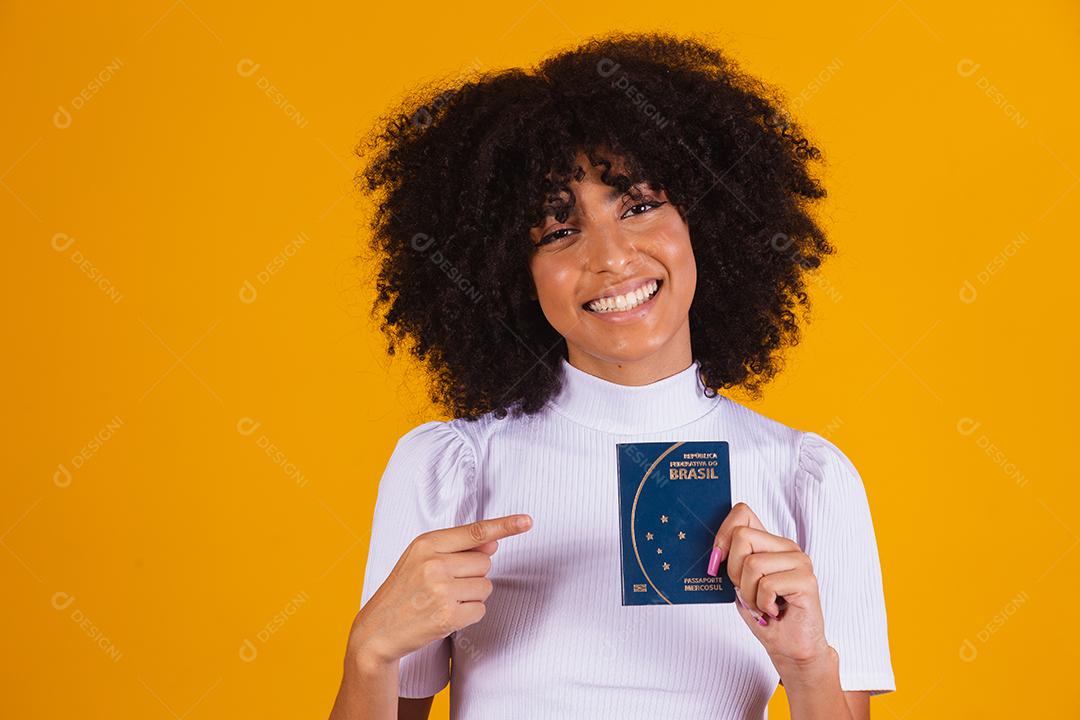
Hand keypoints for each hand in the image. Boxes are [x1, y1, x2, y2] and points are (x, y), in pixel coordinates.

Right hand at [349, 513, 532, 666]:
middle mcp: (434, 563)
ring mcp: (441, 590)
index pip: (475, 532)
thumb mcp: (420, 559)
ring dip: (472, 595)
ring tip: (443, 600)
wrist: (377, 630)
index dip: (504, 526)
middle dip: (473, 574)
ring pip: (485, 586)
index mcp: (426, 543)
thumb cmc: (403, 591)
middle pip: (485, 562)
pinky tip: (446, 615)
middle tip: (447, 585)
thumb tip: (493, 544)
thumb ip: (456, 548)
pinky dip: (469, 614)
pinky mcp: (448, 616)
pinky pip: (480, 609)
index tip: (527, 521)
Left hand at [709, 502, 832, 674]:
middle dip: (734, 571)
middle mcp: (786, 547)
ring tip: (762, 605)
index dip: (723, 532)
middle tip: (747, 592)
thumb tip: (714, 551)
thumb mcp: (740, 585)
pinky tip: (774, 611)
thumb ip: (732, 563)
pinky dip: (762, 603)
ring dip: (749, 593)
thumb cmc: (766, 617)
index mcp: (770, 543)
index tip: (717, 559)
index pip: (743, 513)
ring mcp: (799, 561)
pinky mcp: (807, 580)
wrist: (791, 648)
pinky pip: (768, 584)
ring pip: (752, 563)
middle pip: (742, 537)